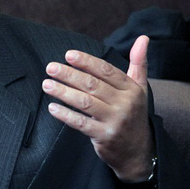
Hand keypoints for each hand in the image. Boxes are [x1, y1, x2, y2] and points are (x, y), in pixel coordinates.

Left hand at [43, 35, 153, 181]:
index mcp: (131, 89)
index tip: (68, 55)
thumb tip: (143, 37)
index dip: (87, 62)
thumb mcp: (140, 88)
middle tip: (50, 68)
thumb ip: (139, 63)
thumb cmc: (133, 114)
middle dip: (69, 75)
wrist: (137, 150)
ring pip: (85, 102)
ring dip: (63, 92)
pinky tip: (52, 107)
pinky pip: (81, 123)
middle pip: (93, 85)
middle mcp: (125, 103)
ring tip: (46, 84)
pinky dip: (65, 115)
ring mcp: (115, 120)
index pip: (107, 71)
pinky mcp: (104, 136)